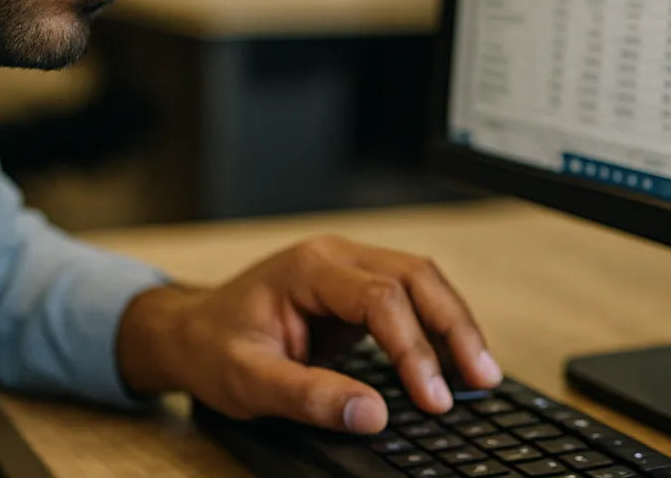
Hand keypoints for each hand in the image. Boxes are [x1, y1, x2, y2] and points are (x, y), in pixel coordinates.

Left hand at [115, 235, 501, 434]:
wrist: (189, 332)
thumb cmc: (212, 348)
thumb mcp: (250, 381)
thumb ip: (310, 396)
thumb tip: (373, 414)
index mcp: (308, 269)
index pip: (380, 298)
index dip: (414, 349)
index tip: (432, 398)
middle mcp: (335, 257)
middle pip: (415, 276)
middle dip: (454, 327)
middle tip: (482, 378)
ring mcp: (348, 268)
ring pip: (421, 281)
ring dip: (454, 324)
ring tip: (481, 373)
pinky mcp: (357, 290)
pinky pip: (410, 299)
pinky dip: (437, 328)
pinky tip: (454, 362)